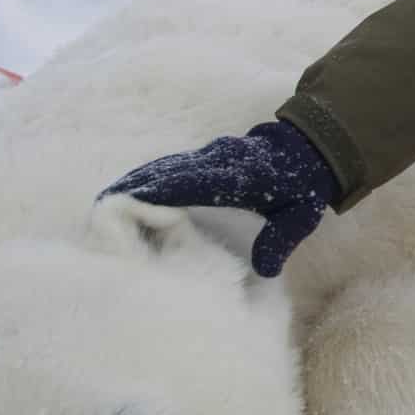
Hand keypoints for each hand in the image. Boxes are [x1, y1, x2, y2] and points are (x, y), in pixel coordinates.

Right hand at [100, 120, 340, 277]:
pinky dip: (147, 178)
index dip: (158, 191)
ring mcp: (209, 155)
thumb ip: (281, 240)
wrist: (314, 145)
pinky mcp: (205, 157)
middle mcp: (216, 160)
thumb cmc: (305, 184)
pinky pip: (170, 166)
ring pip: (163, 166)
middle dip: (133, 188)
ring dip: (135, 182)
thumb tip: (265, 269)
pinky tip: (131, 192)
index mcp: (237, 174)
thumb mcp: (302, 215)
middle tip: (100, 210)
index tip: (127, 202)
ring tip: (105, 202)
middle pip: (166, 172)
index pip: (190, 182)